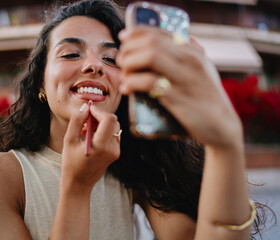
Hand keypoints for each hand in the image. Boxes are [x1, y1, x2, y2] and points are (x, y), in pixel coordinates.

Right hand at [61, 103, 120, 191]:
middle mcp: (112, 148)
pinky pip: (113, 135)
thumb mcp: (69, 140)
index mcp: (101, 146)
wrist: (79, 184)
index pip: (109, 119)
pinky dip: (103, 131)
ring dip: (101, 123)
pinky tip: (90, 136)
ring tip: (85, 129)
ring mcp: (115, 151)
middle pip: (113, 121)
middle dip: (100, 117)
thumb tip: (85, 107)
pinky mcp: (115, 153)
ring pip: (113, 127)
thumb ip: (77, 121)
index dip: (98, 111)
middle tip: (85, 120)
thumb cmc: (71, 164)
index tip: (88, 110)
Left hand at [117, 26, 242, 147]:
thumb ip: (188, 56)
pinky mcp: (179, 97)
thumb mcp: (202, 71)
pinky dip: (132, 82)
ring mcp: (185, 78)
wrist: (222, 126)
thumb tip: (170, 41)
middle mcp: (191, 60)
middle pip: (151, 42)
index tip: (123, 38)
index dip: (136, 32)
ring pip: (150, 56)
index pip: (160, 32)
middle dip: (129, 49)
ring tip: (124, 74)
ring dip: (130, 63)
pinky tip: (127, 88)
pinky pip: (149, 82)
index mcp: (193, 52)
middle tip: (122, 60)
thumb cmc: (206, 98)